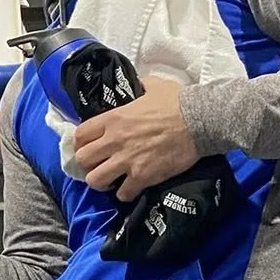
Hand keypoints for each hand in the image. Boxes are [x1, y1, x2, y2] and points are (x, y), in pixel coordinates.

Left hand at [70, 75, 199, 199]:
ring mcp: (127, 160)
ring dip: (102, 183)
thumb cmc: (177, 101)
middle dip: (88, 165)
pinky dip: (125, 194)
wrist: (199, 121)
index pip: (80, 135)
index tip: (88, 147)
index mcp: (113, 119)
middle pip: (82, 159)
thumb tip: (139, 86)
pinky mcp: (142, 176)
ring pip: (95, 180)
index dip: (81, 144)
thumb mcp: (154, 86)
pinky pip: (123, 193)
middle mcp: (114, 140)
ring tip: (111, 181)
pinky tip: (131, 189)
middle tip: (98, 166)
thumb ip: (140, 86)